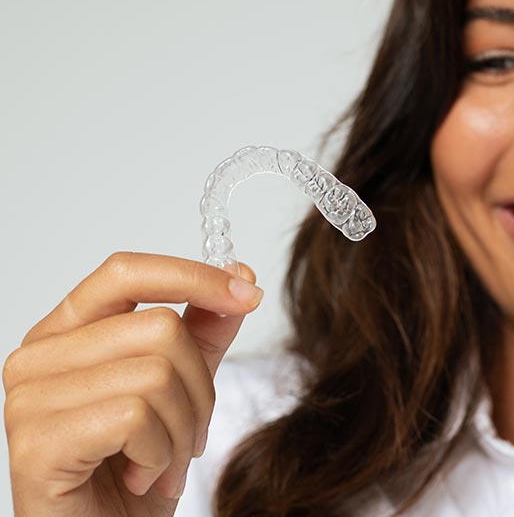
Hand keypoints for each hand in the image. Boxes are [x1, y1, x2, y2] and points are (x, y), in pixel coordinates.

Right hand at [3, 252, 263, 516]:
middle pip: (160, 328)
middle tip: (189, 436)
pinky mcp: (36, 444)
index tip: (248, 295)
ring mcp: (29, 399)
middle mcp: (37, 357)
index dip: (193, 276)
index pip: (126, 272)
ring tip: (164, 463)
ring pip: (155, 374)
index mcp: (66, 332)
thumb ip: (204, 330)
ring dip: (182, 431)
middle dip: (199, 390)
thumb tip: (239, 273)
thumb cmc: (136, 469)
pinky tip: (140, 477)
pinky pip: (135, 418)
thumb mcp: (182, 388)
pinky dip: (159, 455)